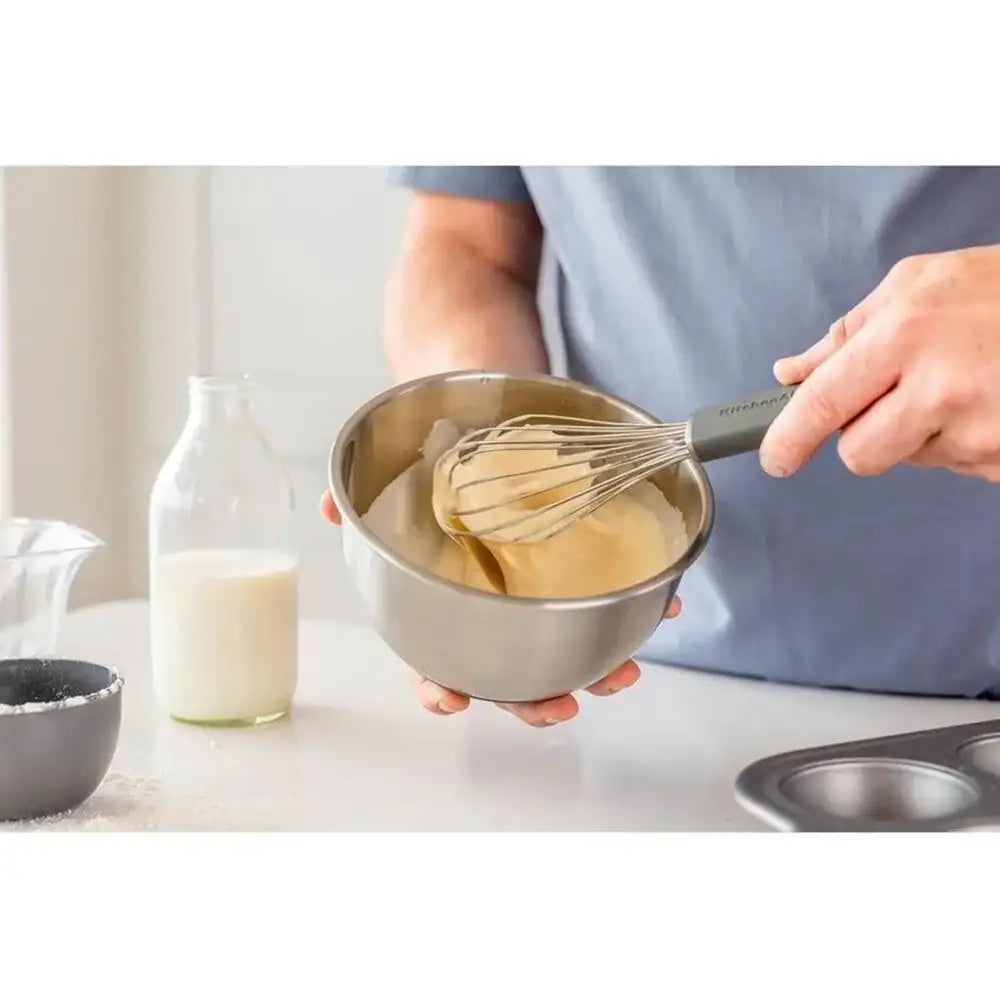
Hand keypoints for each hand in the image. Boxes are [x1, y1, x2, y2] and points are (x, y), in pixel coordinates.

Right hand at [320, 490, 680, 725]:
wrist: (481, 426)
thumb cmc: (436, 469)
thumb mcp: (395, 483)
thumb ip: (363, 504)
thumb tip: (333, 508)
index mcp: (446, 606)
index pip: (434, 661)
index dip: (438, 687)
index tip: (450, 698)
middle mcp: (494, 613)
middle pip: (508, 676)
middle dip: (534, 700)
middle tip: (561, 705)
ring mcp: (538, 596)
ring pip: (567, 653)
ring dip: (597, 671)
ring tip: (624, 670)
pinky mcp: (578, 571)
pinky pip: (611, 603)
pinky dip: (638, 612)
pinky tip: (662, 603)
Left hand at [759, 245, 999, 482]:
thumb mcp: (922, 285)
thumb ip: (849, 333)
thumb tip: (792, 373)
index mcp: (906, 334)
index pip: (823, 403)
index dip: (788, 438)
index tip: (774, 458)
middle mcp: (941, 388)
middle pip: (860, 453)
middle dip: (866, 435)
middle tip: (902, 396)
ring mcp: (981, 432)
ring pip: (912, 460)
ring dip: (923, 435)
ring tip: (966, 386)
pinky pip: (961, 466)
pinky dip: (967, 442)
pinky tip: (993, 402)